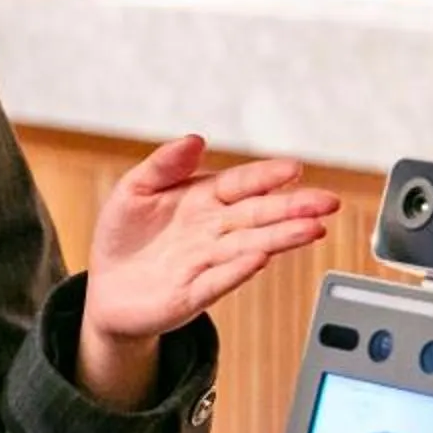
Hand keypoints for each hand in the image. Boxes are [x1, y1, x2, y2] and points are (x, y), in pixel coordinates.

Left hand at [77, 137, 338, 406]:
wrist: (106, 289)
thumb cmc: (124, 235)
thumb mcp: (135, 190)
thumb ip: (163, 164)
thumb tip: (195, 138)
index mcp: (203, 199)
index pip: (241, 184)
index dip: (266, 176)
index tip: (294, 168)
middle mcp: (214, 230)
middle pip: (258, 215)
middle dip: (293, 208)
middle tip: (326, 202)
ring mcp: (208, 262)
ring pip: (250, 246)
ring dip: (280, 238)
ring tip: (312, 229)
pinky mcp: (194, 294)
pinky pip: (218, 280)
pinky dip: (238, 270)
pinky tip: (260, 259)